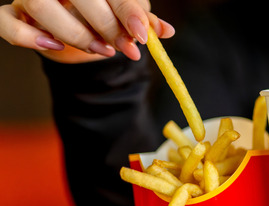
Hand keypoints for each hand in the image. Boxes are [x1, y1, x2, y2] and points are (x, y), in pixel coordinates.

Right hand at [0, 0, 174, 63]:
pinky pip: (5, 22)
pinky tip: (52, 46)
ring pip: (40, 5)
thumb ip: (143, 21)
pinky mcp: (14, 13)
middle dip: (106, 27)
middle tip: (126, 49)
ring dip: (74, 34)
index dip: (128, 12)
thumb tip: (165, 31)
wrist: (78, 22)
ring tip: (100, 50)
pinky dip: (26, 36)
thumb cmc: (104, 11)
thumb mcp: (127, 14)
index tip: (141, 36)